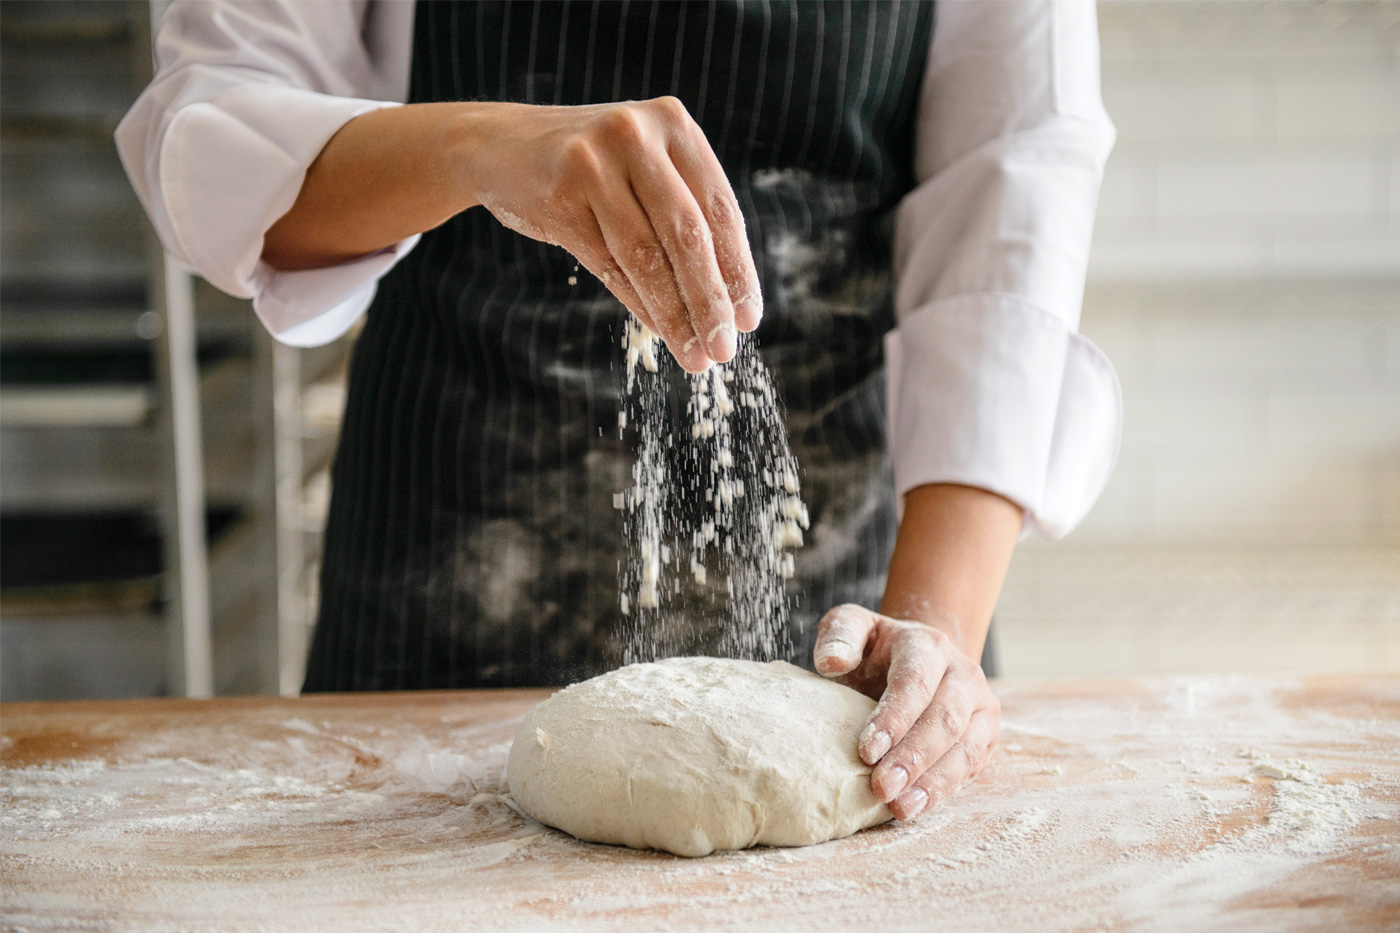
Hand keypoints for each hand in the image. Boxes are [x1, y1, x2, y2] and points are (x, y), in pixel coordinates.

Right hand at [458, 98, 761, 371]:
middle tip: (724, 348)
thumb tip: (730, 301)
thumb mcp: (643, 169)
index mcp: (673, 124)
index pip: (719, 209)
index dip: (739, 269)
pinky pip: (609, 264)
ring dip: (675, 315)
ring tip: (694, 355)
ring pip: (647, 256)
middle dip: (711, 300)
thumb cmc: (591, 169)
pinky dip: (638, 304)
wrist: (500, 146)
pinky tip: (658, 330)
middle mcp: (636, 135)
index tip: (750, 319)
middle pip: (687, 234)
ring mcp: (594, 163)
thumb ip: (684, 214)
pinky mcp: (559, 196)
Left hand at [814, 604, 1000, 820]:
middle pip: (944, 719)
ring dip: (932, 781)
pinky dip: (943, 790)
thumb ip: (839, 636)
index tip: (866, 750)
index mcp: (928, 645)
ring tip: (899, 807)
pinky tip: (915, 807)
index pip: (915, 683)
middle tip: (881, 787)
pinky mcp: (987, 735)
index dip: (893, 719)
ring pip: (965, 748)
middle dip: (912, 757)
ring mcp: (981, 706)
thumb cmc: (877, 648)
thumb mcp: (853, 626)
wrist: (919, 657)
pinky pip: (970, 767)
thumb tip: (832, 664)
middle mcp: (963, 674)